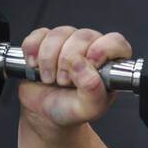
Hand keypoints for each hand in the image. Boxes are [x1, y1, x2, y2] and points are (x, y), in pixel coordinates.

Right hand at [16, 25, 131, 129]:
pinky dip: (33, 51)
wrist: (44, 114)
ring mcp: (68, 42)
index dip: (102, 50)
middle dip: (68, 61)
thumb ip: (92, 90)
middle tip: (64, 82)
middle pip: (84, 36)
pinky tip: (35, 66)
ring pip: (59, 34)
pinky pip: (38, 34)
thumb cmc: (71, 110)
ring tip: (50, 79)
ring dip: (48, 59)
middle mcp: (91, 48)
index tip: (90, 66)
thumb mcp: (88, 109)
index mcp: (109, 63)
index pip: (115, 42)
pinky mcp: (45, 41)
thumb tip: (82, 64)